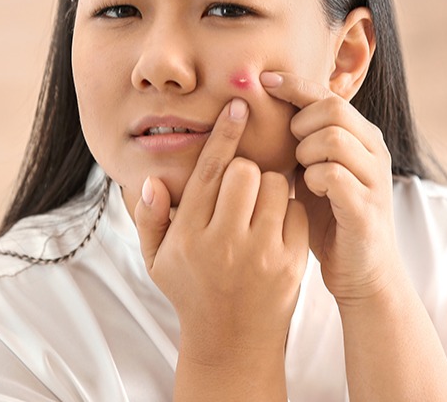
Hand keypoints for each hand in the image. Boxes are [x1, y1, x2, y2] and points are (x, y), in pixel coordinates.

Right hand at [132, 98, 309, 360]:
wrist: (233, 341)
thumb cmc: (192, 291)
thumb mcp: (157, 261)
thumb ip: (149, 219)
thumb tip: (150, 181)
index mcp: (189, 235)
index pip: (210, 172)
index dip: (224, 134)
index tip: (237, 106)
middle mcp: (224, 242)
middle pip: (245, 172)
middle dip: (246, 171)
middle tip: (243, 188)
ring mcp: (261, 253)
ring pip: (277, 186)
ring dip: (271, 188)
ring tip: (259, 209)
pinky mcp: (291, 261)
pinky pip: (298, 210)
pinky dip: (290, 209)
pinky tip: (276, 226)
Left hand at [260, 71, 403, 305]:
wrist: (361, 271)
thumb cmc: (330, 218)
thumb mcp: (314, 171)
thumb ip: (302, 142)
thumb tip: (264, 105)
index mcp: (362, 137)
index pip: (329, 94)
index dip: (295, 85)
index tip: (263, 82)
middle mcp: (375, 151)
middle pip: (333, 109)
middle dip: (301, 124)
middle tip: (291, 149)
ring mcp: (375, 178)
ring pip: (334, 138)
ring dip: (305, 152)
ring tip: (300, 173)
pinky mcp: (367, 207)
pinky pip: (333, 175)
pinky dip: (313, 179)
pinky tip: (308, 191)